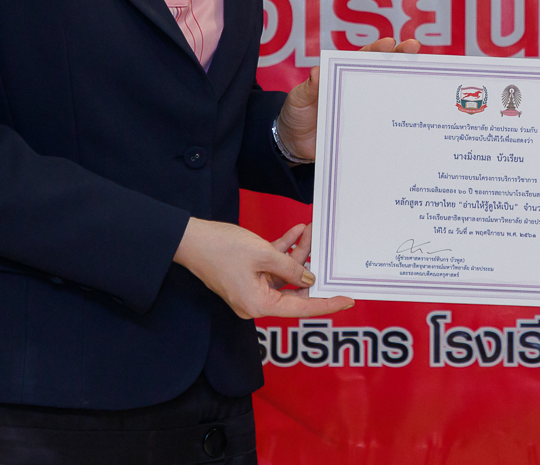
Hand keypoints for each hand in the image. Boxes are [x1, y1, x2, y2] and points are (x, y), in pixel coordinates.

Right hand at [173, 219, 352, 318]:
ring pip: (285, 274)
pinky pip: (272, 267)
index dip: (327, 304)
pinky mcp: (247, 276)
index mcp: (260, 304)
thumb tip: (308, 279)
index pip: (302, 308)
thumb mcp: (263, 255)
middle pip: (294, 289)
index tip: (347, 300)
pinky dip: (283, 251)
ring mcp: (252, 289)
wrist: (191, 240)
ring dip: (298, 253)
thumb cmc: (222, 249)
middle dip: (310, 266)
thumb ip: (291, 267)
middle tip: (327, 249)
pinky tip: (296, 233)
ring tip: (311, 232)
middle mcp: (256, 302)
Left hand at [278, 37, 420, 160]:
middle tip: (414, 48)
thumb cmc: (295, 115)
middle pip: (382, 71)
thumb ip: (308, 88)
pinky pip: (384, 123)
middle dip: (400, 57)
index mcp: (342, 76)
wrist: (294, 146)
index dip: (377, 50)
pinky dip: (399, 119)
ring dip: (405, 87)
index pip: (362, 58)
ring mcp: (364, 109)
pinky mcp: (366, 130)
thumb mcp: (298, 99)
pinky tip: (414, 117)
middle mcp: (357, 89)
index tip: (390, 43)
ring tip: (422, 79)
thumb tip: (316, 73)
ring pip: (388, 95)